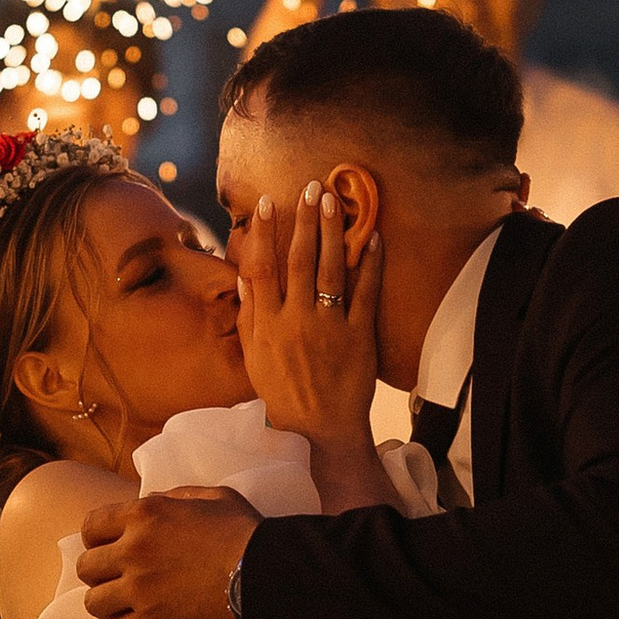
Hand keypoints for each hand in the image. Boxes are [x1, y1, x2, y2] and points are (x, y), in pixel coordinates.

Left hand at [76, 488, 257, 618]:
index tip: (108, 546)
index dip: (96, 538)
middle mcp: (133, 550)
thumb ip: (175, 496)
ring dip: (108, 603)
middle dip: (99, 572)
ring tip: (126, 604)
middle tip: (119, 577)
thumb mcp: (211, 496)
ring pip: (94, 603)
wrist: (265, 575)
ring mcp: (140, 589)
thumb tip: (152, 502)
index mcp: (143, 515)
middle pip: (86, 567)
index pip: (90, 526)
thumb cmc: (244, 532)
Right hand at [235, 177, 379, 450]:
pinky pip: (365, 294)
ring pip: (329, 270)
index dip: (265, 233)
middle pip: (298, 260)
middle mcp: (296, 321)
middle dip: (305, 220)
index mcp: (268, 325)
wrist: (319, 431)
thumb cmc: (283, 394)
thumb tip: (247, 276)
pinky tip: (372, 237)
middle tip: (311, 186)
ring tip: (335, 200)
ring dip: (333, 231)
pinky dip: (369, 264)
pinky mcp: (359, 337)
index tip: (269, 203)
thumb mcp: (254, 358)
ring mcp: (329, 328)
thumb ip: (250, 316)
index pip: (262, 268)